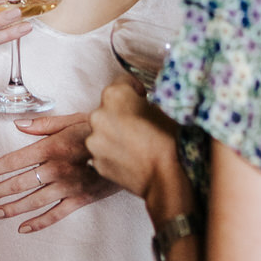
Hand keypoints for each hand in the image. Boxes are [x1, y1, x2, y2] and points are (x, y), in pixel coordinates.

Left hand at [0, 112, 117, 233]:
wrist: (132, 149)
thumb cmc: (101, 130)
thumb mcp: (73, 119)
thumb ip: (44, 125)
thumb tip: (19, 125)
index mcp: (51, 148)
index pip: (15, 161)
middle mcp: (55, 169)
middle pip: (19, 183)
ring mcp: (67, 187)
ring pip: (33, 202)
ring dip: (12, 208)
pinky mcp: (80, 199)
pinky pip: (55, 215)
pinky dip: (38, 223)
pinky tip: (24, 228)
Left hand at [86, 81, 181, 200]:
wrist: (164, 178)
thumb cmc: (167, 140)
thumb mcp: (161, 108)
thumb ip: (144, 100)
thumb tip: (141, 102)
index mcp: (115, 95)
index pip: (123, 82)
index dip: (136, 90)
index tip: (143, 100)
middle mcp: (98, 114)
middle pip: (109, 106)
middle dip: (121, 112)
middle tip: (140, 124)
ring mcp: (93, 139)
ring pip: (103, 129)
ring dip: (114, 132)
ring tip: (135, 143)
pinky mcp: (94, 160)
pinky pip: (103, 149)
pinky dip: (112, 150)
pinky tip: (129, 156)